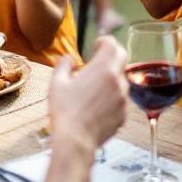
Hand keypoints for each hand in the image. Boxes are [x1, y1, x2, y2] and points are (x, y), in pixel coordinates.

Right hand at [47, 36, 127, 152]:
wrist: (75, 139)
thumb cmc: (65, 111)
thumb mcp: (57, 83)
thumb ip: (63, 65)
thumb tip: (66, 58)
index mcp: (103, 68)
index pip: (112, 44)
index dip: (105, 41)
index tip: (97, 45)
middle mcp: (117, 80)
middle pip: (122, 58)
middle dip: (111, 56)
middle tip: (98, 62)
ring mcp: (123, 98)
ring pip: (121, 80)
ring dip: (111, 79)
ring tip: (93, 89)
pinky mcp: (123, 114)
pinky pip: (121, 99)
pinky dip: (112, 98)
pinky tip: (97, 106)